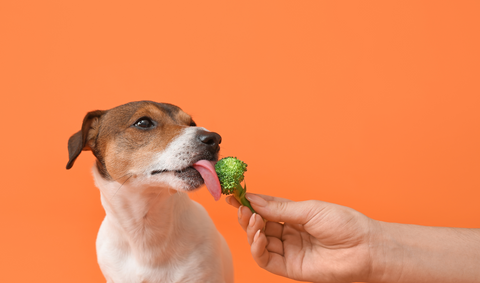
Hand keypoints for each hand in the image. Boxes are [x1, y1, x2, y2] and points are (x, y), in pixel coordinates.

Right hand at [226, 193, 376, 282]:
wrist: (365, 248)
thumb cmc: (344, 224)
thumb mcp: (308, 210)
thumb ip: (279, 209)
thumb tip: (253, 199)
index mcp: (295, 216)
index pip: (266, 208)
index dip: (250, 203)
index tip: (234, 195)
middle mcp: (289, 233)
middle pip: (260, 225)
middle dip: (248, 216)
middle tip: (240, 208)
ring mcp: (289, 250)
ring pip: (259, 242)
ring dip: (251, 230)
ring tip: (252, 220)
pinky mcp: (290, 267)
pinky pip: (266, 259)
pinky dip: (257, 248)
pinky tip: (258, 236)